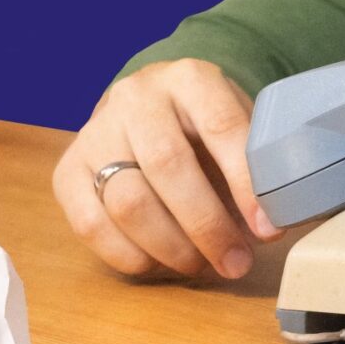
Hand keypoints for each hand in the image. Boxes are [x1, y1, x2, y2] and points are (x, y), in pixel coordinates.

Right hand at [53, 58, 281, 278]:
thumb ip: (258, 164)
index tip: (267, 229)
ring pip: (128, 202)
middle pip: (168, 167)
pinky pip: (90, 225)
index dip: (245, 183)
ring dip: (170, 247)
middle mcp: (137, 98)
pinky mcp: (67, 169)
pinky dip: (129, 256)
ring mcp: (96, 131)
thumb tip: (277, 222)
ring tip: (200, 265)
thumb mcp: (239, 125)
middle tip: (235, 263)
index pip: (221, 126)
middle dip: (207, 226)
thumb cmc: (205, 127)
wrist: (149, 106)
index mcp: (191, 78)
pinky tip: (158, 263)